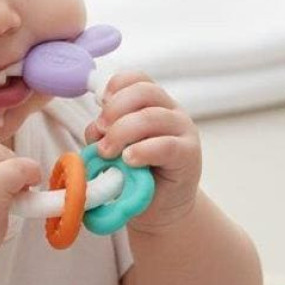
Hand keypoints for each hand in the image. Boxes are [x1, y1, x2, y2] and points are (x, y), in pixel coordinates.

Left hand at [84, 72, 201, 233]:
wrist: (161, 206)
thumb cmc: (135, 174)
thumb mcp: (114, 149)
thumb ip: (104, 134)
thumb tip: (95, 129)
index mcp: (152, 102)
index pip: (137, 78)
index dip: (116, 86)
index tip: (100, 104)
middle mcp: (170, 110)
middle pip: (143, 91)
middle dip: (115, 109)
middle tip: (101, 131)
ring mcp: (182, 130)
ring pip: (151, 116)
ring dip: (122, 132)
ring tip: (108, 152)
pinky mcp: (189, 154)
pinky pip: (166, 145)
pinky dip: (143, 151)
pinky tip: (129, 160)